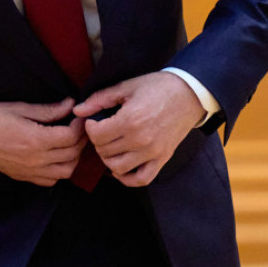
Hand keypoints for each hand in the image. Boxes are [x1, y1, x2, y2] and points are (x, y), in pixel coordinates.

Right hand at [0, 98, 85, 185]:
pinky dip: (60, 170)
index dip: (79, 125)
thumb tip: (70, 105)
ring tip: (70, 141)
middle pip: (72, 154)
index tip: (79, 116)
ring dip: (73, 157)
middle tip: (79, 126)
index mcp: (36, 140)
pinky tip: (56, 156)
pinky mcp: (24, 177)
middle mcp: (36, 160)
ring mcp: (30, 171)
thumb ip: (48, 110)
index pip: (71, 137)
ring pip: (66, 171)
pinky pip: (51, 180)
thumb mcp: (20, 108)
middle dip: (81, 139)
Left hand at [73, 72, 203, 186]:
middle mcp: (141, 140)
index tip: (94, 120)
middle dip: (97, 141)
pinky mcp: (162, 159)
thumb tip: (78, 111)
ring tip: (110, 146)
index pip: (96, 135)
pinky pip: (141, 179)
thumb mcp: (126, 87)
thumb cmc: (157, 87)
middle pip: (105, 151)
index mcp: (130, 120)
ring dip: (108, 159)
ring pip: (118, 168)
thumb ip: (99, 99)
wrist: (189, 94)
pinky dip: (127, 178)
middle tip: (101, 131)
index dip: (89, 128)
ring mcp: (153, 152)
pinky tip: (120, 167)